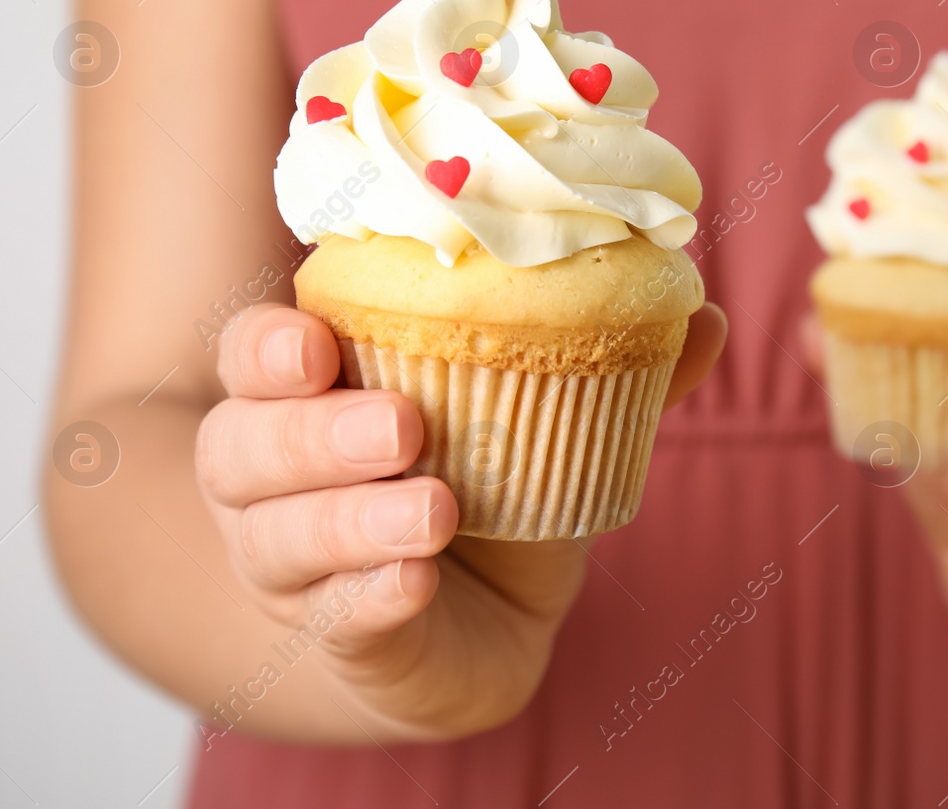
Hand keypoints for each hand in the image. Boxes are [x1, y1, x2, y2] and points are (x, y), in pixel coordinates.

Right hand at [197, 300, 725, 738]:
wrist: (475, 623)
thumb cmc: (489, 483)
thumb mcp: (544, 415)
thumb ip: (611, 364)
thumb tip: (705, 314)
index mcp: (315, 391)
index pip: (256, 352)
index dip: (267, 346)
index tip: (314, 342)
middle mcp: (273, 473)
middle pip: (242, 445)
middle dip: (312, 433)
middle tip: (401, 427)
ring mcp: (292, 562)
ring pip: (278, 538)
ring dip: (349, 521)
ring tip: (433, 510)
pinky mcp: (335, 634)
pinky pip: (334, 617)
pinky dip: (371, 597)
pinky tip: (413, 582)